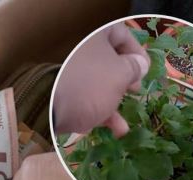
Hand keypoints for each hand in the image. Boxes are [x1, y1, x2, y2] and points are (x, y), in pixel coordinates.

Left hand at [53, 22, 149, 137]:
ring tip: (123, 126)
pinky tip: (111, 131)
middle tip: (134, 91)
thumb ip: (134, 68)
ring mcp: (67, 76)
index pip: (121, 34)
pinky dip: (97, 114)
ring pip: (97, 86)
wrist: (48, 110)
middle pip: (109, 62)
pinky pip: (83, 101)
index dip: (137, 52)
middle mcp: (79, 53)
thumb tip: (139, 64)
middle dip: (124, 80)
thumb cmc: (91, 85)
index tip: (145, 70)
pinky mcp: (59, 97)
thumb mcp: (120, 75)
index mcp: (93, 38)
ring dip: (114, 105)